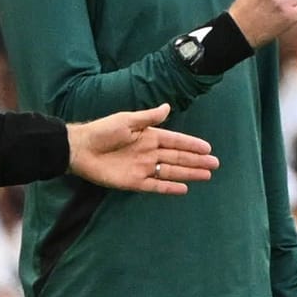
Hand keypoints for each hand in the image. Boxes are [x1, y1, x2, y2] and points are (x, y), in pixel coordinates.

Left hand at [67, 105, 217, 193]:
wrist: (81, 149)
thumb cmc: (102, 131)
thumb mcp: (127, 120)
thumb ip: (148, 117)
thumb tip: (167, 107)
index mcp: (149, 136)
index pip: (176, 141)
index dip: (192, 145)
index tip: (208, 148)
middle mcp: (149, 153)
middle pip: (178, 158)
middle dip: (196, 161)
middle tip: (215, 165)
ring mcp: (143, 168)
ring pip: (171, 171)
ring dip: (189, 173)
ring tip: (206, 176)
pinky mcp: (134, 182)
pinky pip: (156, 185)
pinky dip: (170, 187)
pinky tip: (184, 189)